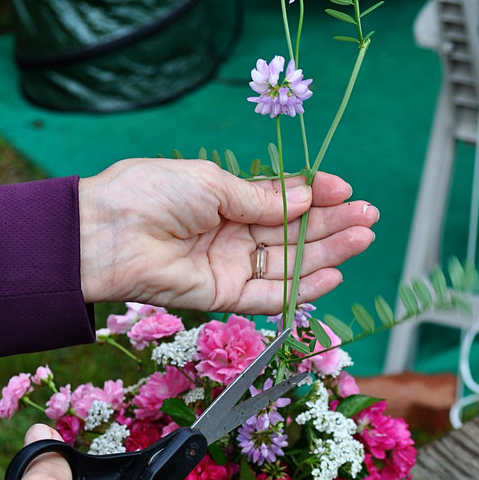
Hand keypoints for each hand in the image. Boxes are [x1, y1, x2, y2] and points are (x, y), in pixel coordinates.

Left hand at [78, 157, 378, 313]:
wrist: (109, 234)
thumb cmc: (150, 194)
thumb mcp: (212, 183)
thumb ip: (260, 197)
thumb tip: (305, 198)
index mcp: (225, 199)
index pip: (281, 200)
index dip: (315, 195)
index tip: (346, 189)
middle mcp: (231, 234)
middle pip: (292, 233)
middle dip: (332, 224)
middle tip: (369, 216)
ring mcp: (229, 266)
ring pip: (288, 263)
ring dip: (327, 253)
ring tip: (363, 238)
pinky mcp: (223, 296)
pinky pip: (269, 295)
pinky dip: (301, 288)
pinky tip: (333, 274)